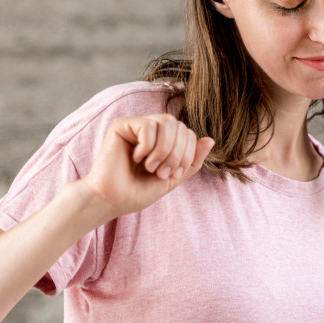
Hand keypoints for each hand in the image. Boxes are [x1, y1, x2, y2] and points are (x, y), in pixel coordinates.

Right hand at [78, 114, 215, 217]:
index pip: (188, 133)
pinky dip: (148, 146)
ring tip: (151, 167)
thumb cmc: (137, 192)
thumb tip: (210, 139)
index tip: (171, 175)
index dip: (187, 154)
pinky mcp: (122, 124)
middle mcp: (150, 129)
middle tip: (160, 173)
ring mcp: (136, 125)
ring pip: (168, 122)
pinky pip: (149, 125)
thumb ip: (192, 161)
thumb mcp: (172, 178)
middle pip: (180, 126)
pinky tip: (135, 158)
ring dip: (164, 150)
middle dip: (177, 154)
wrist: (112, 200)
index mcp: (163, 140)